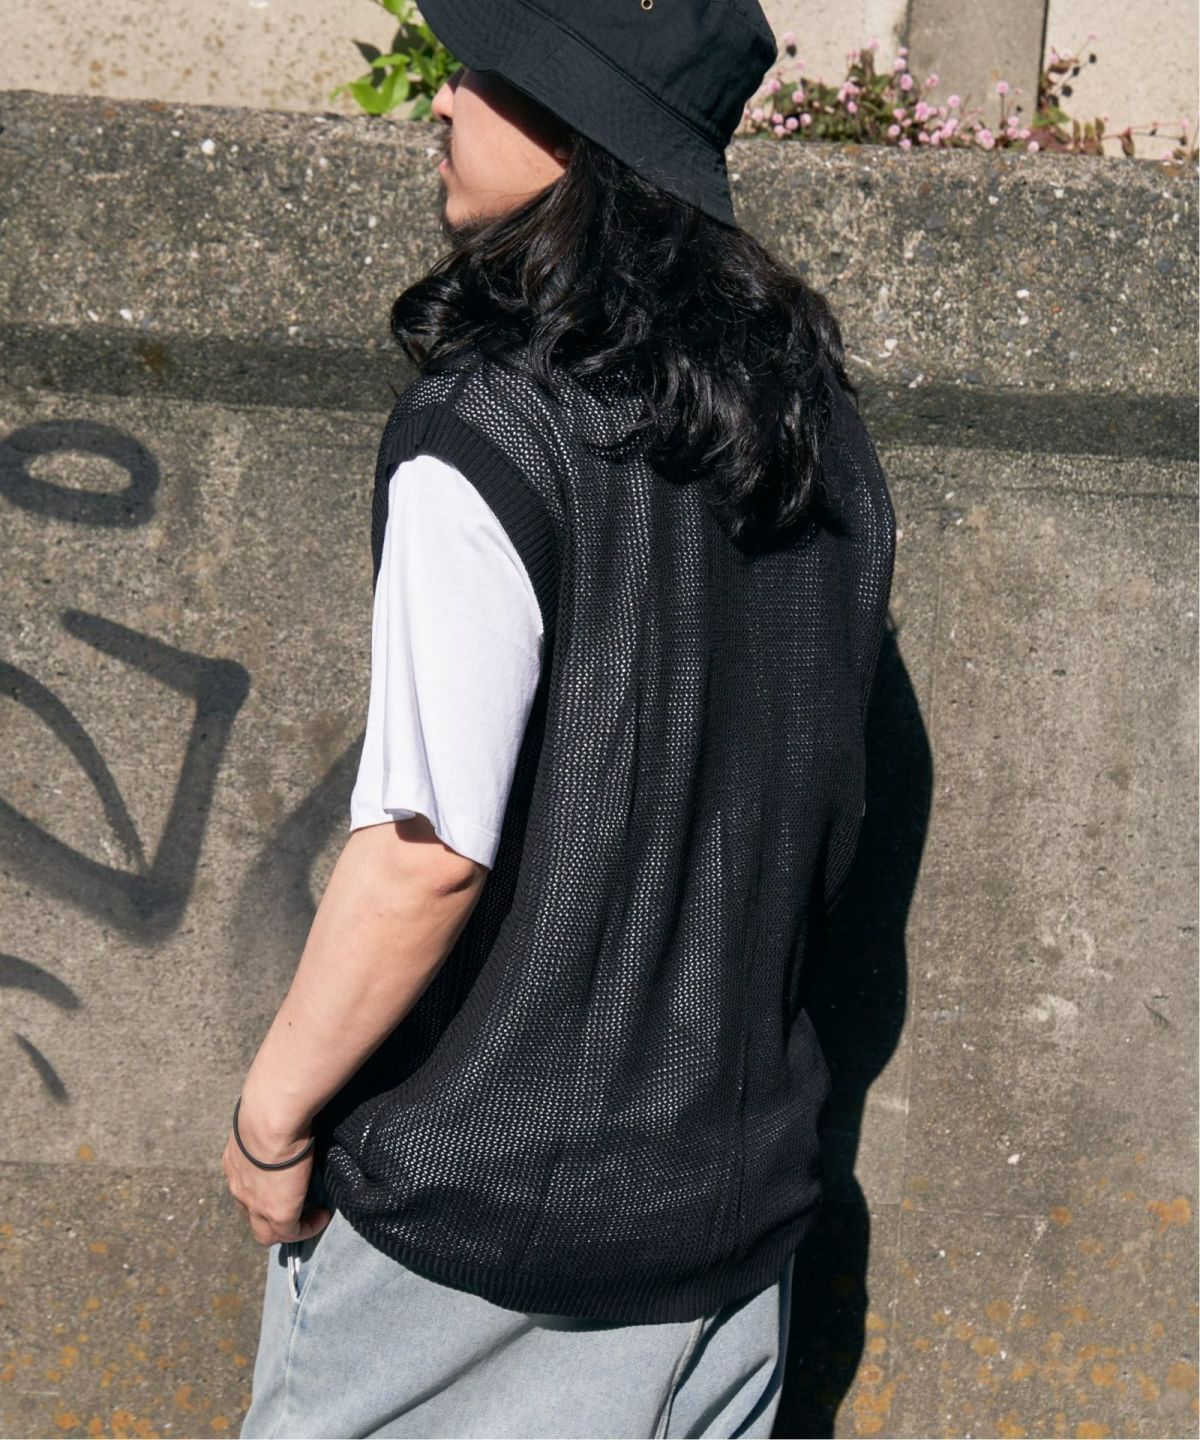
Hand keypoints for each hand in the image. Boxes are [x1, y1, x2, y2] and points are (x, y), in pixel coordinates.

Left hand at [222, 1097, 332, 1246]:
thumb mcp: (264, 1118)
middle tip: (295, 1204)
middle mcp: (239, 1187)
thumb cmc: (270, 1105)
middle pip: (251, 1214)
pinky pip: (292, 1233)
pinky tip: (322, 1215)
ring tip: (311, 1214)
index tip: (283, 1182)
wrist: (271, 1117)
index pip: (245, 1184)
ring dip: (288, 1226)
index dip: (262, 1189)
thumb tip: (284, 1114)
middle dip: (270, 1214)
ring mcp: (256, 1204)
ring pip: (266, 1231)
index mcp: (235, 1162)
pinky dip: (307, 1227)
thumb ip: (269, 1124)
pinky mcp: (277, 1213)